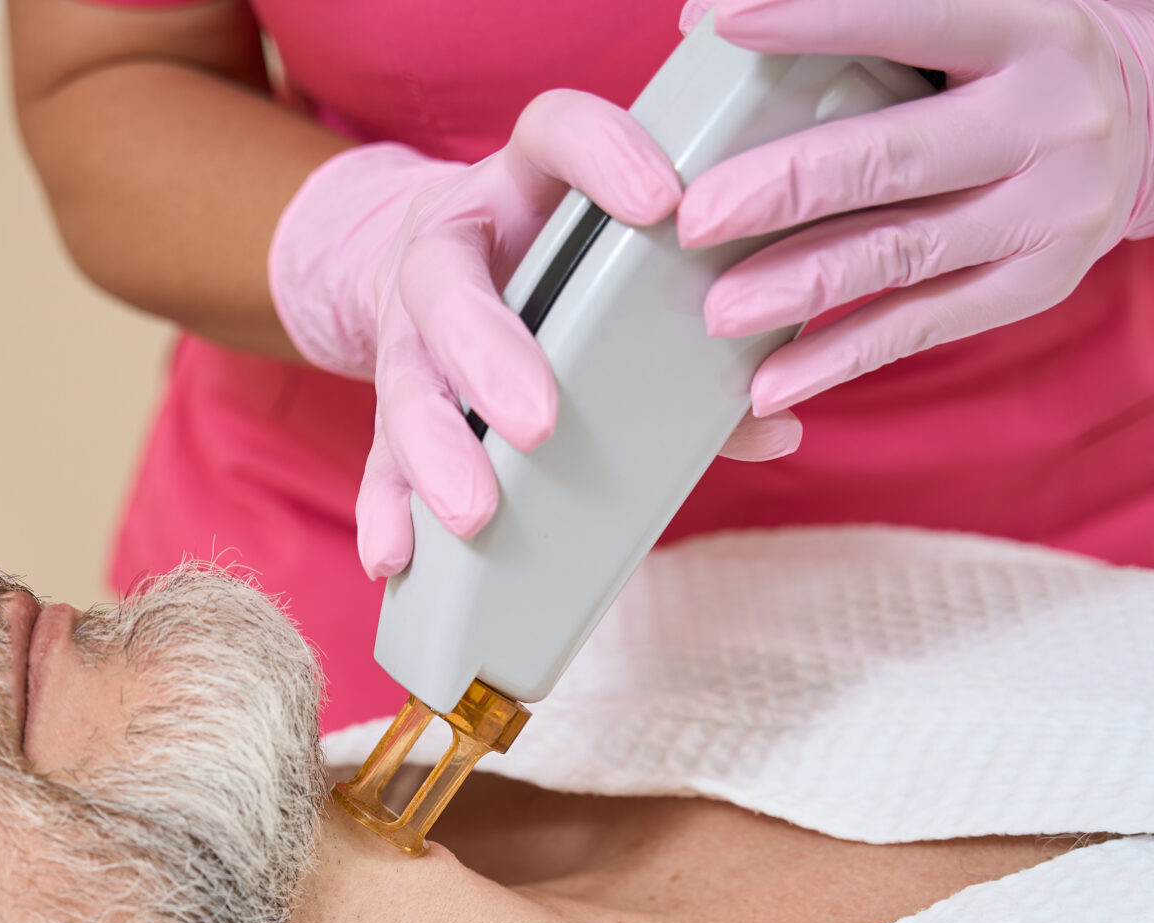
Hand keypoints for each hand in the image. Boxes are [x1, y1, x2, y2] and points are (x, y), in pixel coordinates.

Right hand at [269, 94, 803, 580]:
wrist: (436, 261)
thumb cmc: (562, 264)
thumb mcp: (618, 263)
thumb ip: (692, 329)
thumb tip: (776, 423)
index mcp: (522, 184)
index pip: (554, 134)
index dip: (603, 157)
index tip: (659, 204)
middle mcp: (450, 247)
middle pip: (449, 288)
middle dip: (490, 356)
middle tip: (539, 425)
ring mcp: (408, 328)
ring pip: (405, 380)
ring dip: (437, 448)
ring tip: (473, 512)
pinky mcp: (390, 400)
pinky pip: (377, 456)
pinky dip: (385, 509)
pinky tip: (394, 556)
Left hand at [676, 0, 1153, 413]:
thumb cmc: (1010, 62)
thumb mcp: (970, 19)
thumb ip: (871, 22)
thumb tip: (706, 21)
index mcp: (1024, 27)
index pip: (912, 16)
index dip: (820, 19)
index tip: (726, 25)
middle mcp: (1048, 116)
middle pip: (898, 157)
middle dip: (789, 187)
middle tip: (696, 219)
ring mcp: (1050, 210)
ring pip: (906, 253)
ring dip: (803, 288)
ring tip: (719, 313)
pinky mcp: (1038, 284)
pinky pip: (924, 327)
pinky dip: (840, 357)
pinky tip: (770, 383)